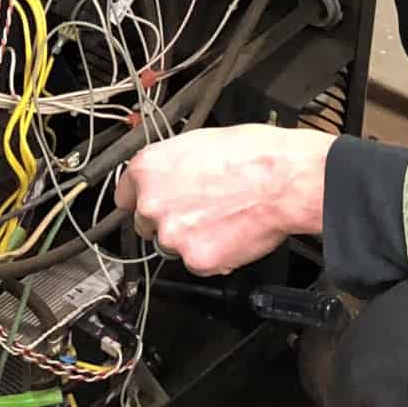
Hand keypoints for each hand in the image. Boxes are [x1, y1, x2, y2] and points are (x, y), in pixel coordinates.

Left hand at [116, 125, 334, 275]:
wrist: (283, 180)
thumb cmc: (252, 155)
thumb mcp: (199, 143)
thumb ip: (173, 166)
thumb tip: (171, 176)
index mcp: (148, 169)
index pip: (124, 195)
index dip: (142, 200)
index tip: (151, 204)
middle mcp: (152, 204)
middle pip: (146, 224)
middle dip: (169, 221)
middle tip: (201, 211)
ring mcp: (172, 235)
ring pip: (173, 245)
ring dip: (192, 238)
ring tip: (224, 218)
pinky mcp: (196, 259)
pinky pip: (198, 263)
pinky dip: (214, 255)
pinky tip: (232, 233)